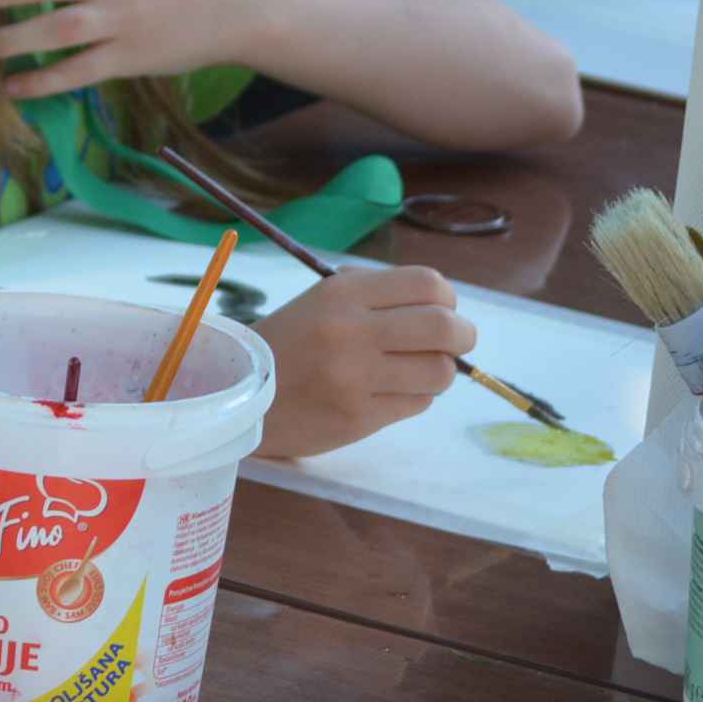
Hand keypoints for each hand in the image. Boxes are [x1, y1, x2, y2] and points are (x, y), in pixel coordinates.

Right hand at [253, 267, 475, 458]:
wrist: (240, 394)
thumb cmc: (290, 342)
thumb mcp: (323, 301)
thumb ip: (378, 296)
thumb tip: (444, 307)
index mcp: (341, 294)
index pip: (427, 284)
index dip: (447, 299)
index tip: (441, 311)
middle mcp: (350, 332)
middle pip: (444, 327)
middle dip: (462, 336)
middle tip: (454, 343)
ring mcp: (355, 378)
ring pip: (439, 372)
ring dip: (438, 371)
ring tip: (416, 371)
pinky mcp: (358, 416)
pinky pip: (417, 403)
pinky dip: (415, 396)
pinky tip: (390, 392)